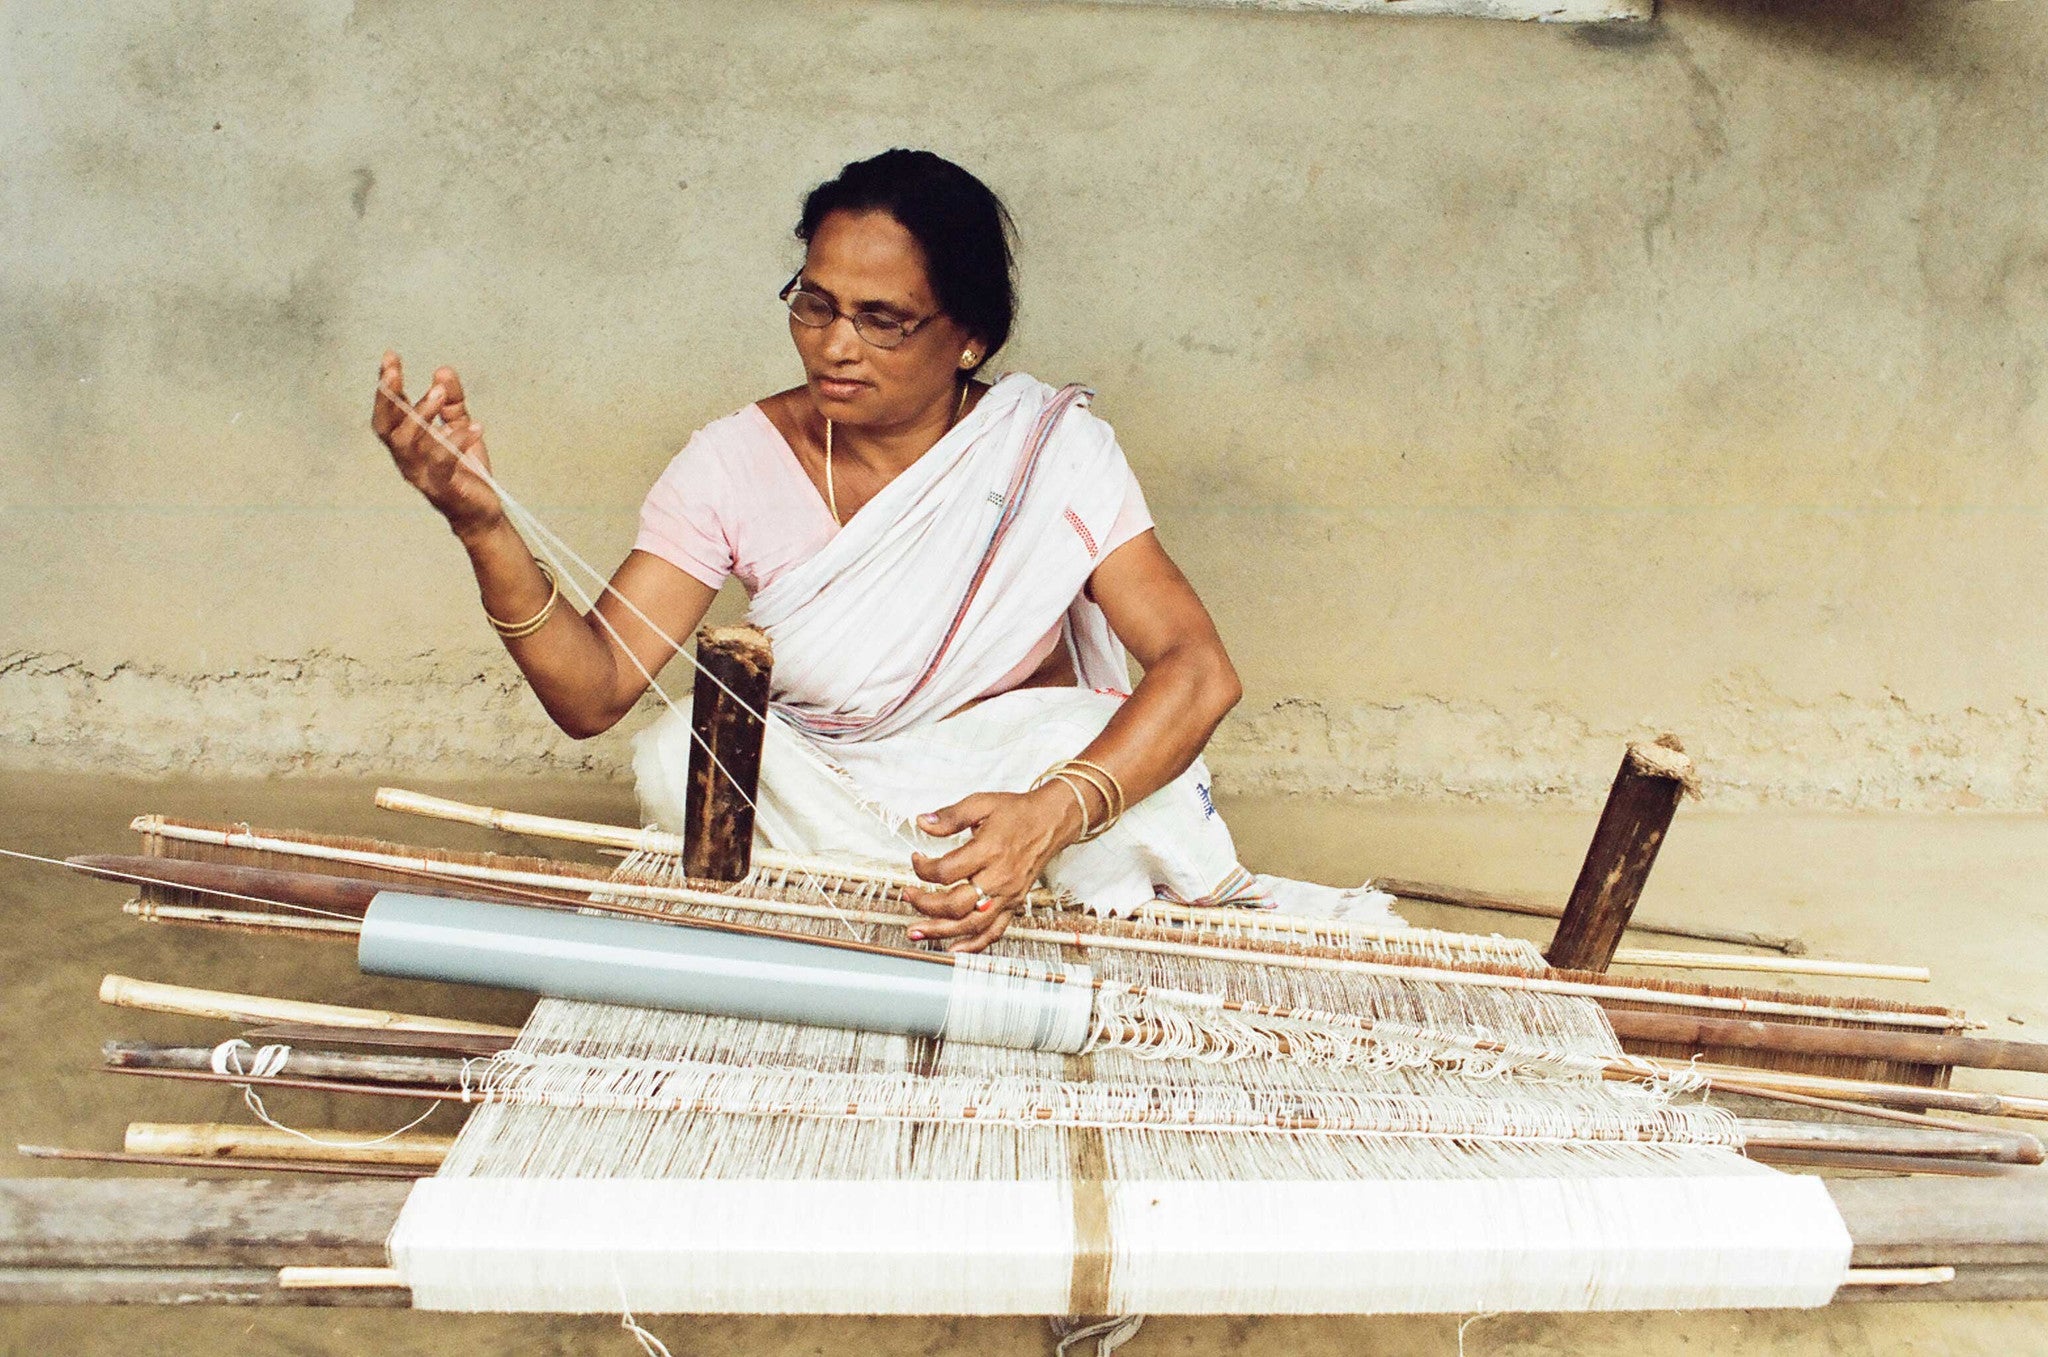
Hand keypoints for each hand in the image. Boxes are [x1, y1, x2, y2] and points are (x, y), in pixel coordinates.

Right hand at [372, 352, 503, 540]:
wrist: (481, 514)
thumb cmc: (466, 471)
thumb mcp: (460, 428)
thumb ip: (452, 402)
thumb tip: (443, 370)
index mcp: (408, 443)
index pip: (389, 411)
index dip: (386, 386)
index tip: (389, 357)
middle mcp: (407, 458)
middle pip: (386, 427)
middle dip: (387, 398)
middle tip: (395, 372)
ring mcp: (422, 475)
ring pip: (409, 443)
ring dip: (422, 414)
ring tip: (440, 393)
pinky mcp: (443, 488)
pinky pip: (444, 463)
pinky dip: (457, 442)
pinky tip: (476, 427)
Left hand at [902, 785, 1084, 952]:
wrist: (1051, 821)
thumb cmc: (1018, 813)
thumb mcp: (981, 803)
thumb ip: (950, 816)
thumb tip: (922, 822)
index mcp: (989, 851)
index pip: (946, 871)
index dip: (923, 868)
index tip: (917, 860)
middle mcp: (999, 877)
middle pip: (956, 904)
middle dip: (925, 905)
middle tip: (908, 898)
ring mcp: (1007, 895)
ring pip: (971, 924)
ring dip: (941, 932)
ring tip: (917, 933)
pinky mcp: (1014, 904)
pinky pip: (994, 932)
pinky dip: (973, 945)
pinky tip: (954, 949)